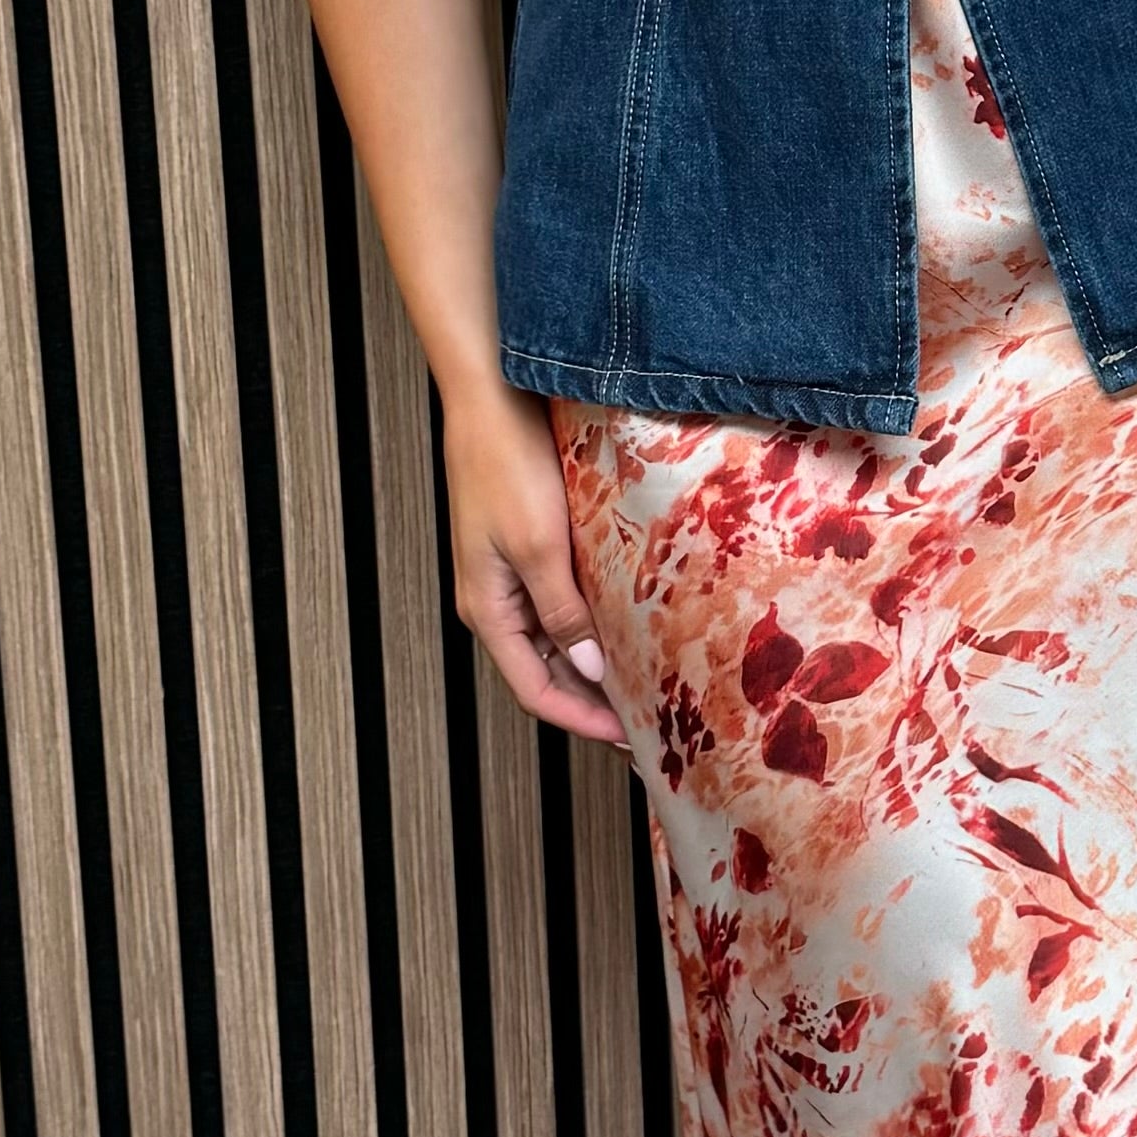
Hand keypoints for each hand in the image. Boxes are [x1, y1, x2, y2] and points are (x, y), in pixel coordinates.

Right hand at [440, 373, 627, 744]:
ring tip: (646, 680)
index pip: (536, 691)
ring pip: (554, 639)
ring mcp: (508, 576)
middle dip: (593, 699)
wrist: (490, 397)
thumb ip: (563, 612)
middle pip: (546, 671)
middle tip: (648, 718)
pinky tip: (627, 625)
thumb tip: (587, 668)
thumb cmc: (506, 465)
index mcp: (488, 610)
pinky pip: (559, 603)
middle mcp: (494, 601)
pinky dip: (591, 623)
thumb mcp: (540, 546)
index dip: (583, 720)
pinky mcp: (525, 548)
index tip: (629, 738)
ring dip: (595, 662)